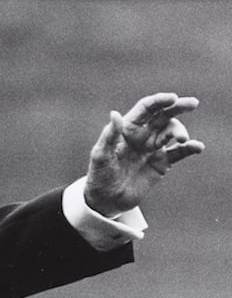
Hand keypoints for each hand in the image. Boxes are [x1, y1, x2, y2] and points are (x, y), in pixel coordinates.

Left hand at [84, 93, 204, 215]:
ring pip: (172, 132)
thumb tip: (115, 113)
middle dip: (178, 107)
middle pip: (163, 115)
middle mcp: (142, 135)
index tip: (172, 98)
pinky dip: (190, 149)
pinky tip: (197, 147)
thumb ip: (109, 135)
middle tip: (192, 103)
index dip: (159, 101)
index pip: (146, 109)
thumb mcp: (101, 155)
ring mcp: (153, 148)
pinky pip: (179, 153)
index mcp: (127, 128)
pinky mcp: (162, 163)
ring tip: (183, 140)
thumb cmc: (99, 174)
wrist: (107, 199)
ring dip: (180, 132)